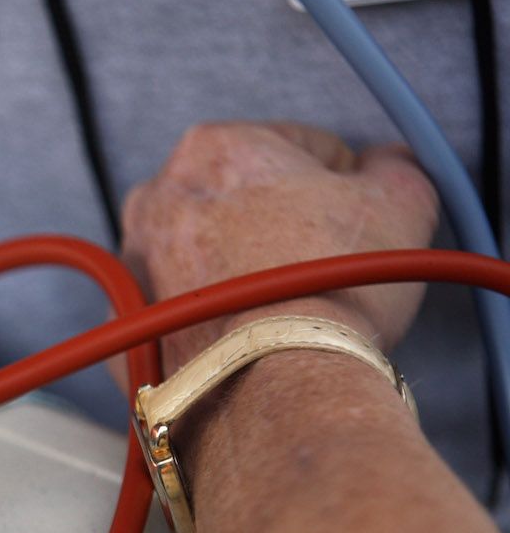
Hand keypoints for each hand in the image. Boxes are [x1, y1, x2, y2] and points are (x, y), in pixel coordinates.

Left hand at [121, 122, 438, 374]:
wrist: (272, 386)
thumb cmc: (326, 290)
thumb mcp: (401, 203)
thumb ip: (394, 166)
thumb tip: (386, 165)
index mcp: (212, 147)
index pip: (297, 145)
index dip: (342, 183)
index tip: (356, 220)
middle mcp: (155, 198)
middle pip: (241, 199)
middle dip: (281, 223)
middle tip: (322, 268)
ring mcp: (134, 265)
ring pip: (207, 254)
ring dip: (242, 270)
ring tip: (287, 306)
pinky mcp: (132, 327)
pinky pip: (186, 308)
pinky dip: (213, 317)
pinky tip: (251, 336)